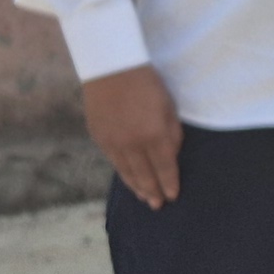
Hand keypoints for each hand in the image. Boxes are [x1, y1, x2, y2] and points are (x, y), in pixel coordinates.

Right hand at [80, 64, 184, 207]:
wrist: (112, 68)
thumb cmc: (148, 83)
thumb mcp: (169, 107)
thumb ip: (172, 134)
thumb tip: (171, 156)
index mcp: (154, 134)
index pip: (164, 167)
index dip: (169, 183)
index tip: (174, 196)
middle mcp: (132, 143)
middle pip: (145, 175)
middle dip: (153, 191)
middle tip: (159, 205)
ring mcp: (113, 142)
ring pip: (127, 172)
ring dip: (137, 187)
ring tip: (145, 199)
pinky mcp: (99, 138)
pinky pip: (114, 162)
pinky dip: (123, 173)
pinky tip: (129, 180)